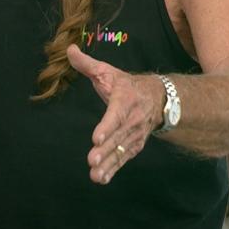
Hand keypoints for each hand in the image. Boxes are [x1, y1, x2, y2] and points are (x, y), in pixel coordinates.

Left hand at [67, 45, 162, 184]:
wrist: (159, 98)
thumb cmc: (127, 85)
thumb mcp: (108, 71)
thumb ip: (87, 64)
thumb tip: (68, 49)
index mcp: (125, 99)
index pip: (116, 114)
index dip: (107, 126)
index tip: (97, 138)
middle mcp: (132, 119)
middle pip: (118, 136)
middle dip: (106, 150)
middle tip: (92, 161)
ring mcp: (134, 134)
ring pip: (121, 150)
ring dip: (109, 164)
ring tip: (95, 175)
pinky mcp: (134, 145)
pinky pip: (124, 158)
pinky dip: (114, 169)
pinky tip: (101, 179)